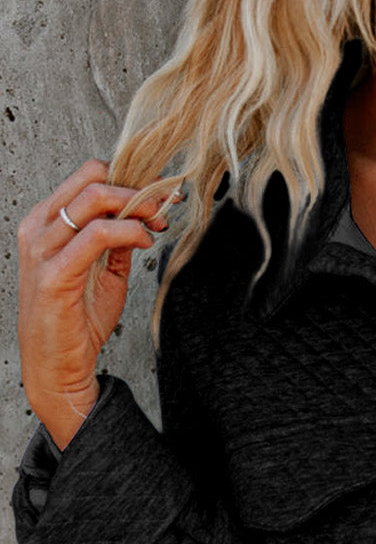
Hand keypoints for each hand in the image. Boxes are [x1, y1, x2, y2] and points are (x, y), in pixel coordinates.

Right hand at [16, 158, 180, 448]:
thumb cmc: (76, 323)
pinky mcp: (54, 273)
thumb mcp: (102, 273)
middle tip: (167, 206)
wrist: (58, 367)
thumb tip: (142, 217)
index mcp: (46, 222)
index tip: (161, 195)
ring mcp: (42, 249)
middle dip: (139, 188)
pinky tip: (146, 242)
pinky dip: (129, 232)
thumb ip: (116, 243)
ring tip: (159, 224)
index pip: (87, 176)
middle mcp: (39, 228)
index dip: (130, 178)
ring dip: (138, 206)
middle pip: (92, 179)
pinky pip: (97, 235)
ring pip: (95, 199)